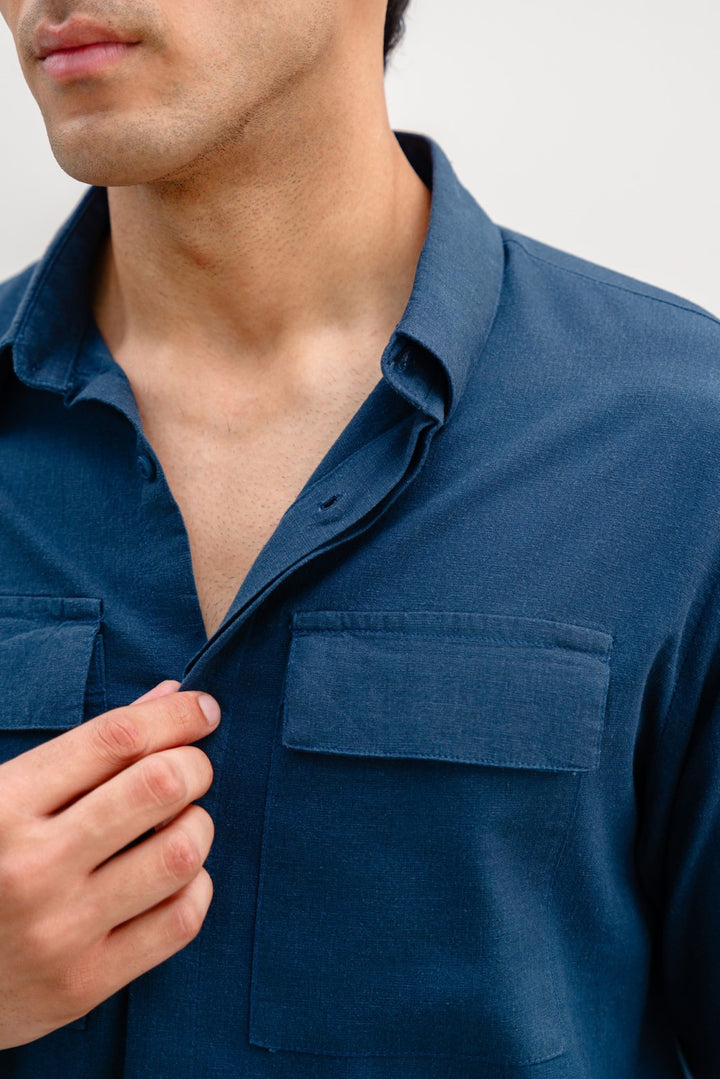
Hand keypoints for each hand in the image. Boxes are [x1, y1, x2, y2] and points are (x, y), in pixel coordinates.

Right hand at [0, 680, 219, 1048]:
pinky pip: (179, 921)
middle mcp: (32, 866)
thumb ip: (85, 748)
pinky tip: (176, 876)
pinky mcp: (82, 985)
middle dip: (194, 765)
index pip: (117, 738)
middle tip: (192, 769)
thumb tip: (170, 695)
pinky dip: (194, 886)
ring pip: (179, 853)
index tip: (203, 710)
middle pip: (159, 787)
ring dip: (197, 825)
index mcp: (5, 805)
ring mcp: (59, 930)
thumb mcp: (4, 795)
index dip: (175, 715)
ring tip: (181, 823)